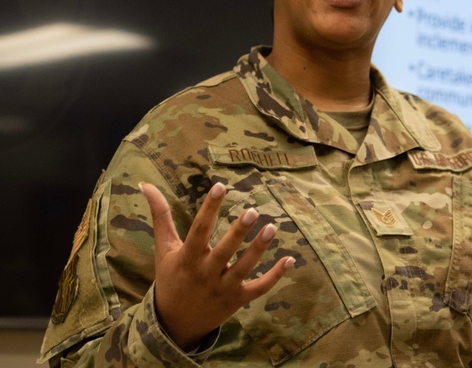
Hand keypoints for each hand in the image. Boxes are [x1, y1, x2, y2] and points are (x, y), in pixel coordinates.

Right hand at [140, 181, 293, 350]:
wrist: (174, 323)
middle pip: (224, 251)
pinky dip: (276, 275)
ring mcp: (223, 288)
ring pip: (244, 268)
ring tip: (272, 227)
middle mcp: (206, 273)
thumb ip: (160, 216)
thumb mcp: (164, 248)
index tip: (221, 186)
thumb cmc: (171, 278)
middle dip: (238, 232)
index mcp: (187, 258)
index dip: (209, 208)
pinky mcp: (238, 299)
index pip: (199, 230)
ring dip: (259, 249)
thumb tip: (145, 185)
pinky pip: (259, 288)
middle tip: (252, 210)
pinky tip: (290, 258)